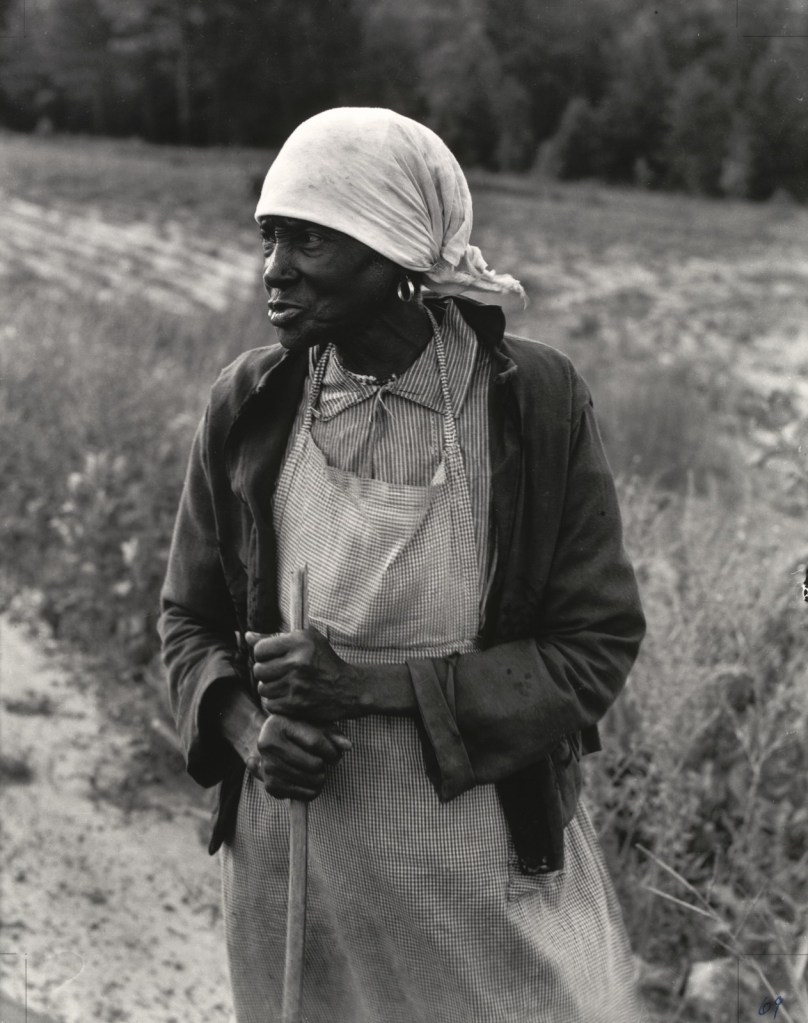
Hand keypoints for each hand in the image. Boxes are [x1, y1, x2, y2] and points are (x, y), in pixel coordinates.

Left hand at [247, 627, 363, 722]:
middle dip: (266, 673)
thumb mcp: (306, 641)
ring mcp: (296, 685)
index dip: (263, 655)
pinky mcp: (296, 704)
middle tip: (278, 673)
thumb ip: (274, 638)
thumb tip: (248, 636)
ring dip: (271, 688)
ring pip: (263, 689)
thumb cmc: (325, 661)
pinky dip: (277, 702)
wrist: (347, 688)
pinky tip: (288, 696)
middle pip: (258, 670)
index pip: (259, 649)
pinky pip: (270, 704)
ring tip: (284, 685)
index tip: (272, 658)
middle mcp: (297, 662)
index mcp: (299, 642)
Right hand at [255, 714, 350, 800]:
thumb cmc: (297, 732)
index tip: (335, 753)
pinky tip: (308, 779)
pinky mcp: (271, 787)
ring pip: (312, 780)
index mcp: (277, 724)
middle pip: (314, 764)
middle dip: (324, 764)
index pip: (315, 742)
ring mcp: (267, 768)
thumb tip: (347, 746)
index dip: (332, 751)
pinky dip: (314, 790)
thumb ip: (332, 733)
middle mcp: (267, 745)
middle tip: (320, 761)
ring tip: (314, 768)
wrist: (271, 746)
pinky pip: (306, 795)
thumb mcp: (313, 725)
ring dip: (320, 777)